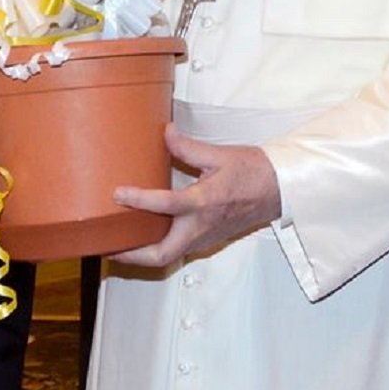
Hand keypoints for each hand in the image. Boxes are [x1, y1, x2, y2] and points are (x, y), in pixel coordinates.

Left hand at [110, 125, 281, 267]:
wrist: (280, 188)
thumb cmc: (255, 172)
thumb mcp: (220, 155)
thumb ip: (188, 147)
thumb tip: (166, 133)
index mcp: (205, 202)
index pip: (165, 205)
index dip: (138, 199)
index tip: (119, 193)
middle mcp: (202, 226)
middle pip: (160, 254)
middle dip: (130, 255)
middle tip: (108, 245)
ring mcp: (205, 237)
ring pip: (168, 256)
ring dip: (142, 253)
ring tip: (121, 241)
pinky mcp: (209, 239)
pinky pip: (179, 248)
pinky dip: (159, 245)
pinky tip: (149, 233)